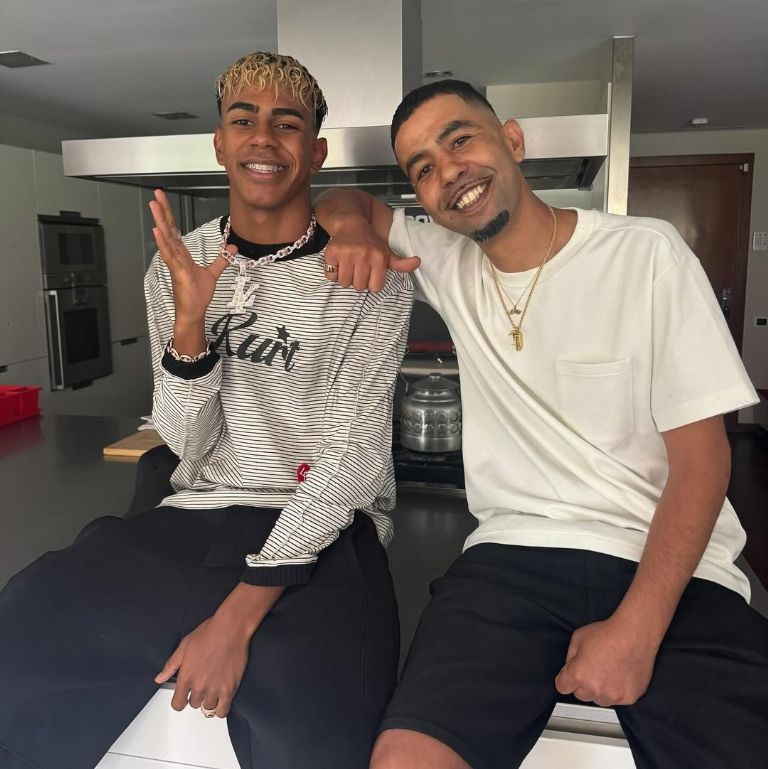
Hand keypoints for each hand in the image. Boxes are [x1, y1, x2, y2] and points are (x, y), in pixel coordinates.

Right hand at [149, 189, 231, 329]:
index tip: (163, 199)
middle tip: (156, 194)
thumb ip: (221, 259)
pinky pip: (169, 256)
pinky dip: (163, 243)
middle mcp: (176, 256)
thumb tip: (231, 248)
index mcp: (182, 254)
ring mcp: (175, 263)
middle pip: (168, 229)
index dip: (169, 214)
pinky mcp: (177, 272)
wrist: (194, 311)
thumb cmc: (197, 295)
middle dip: (162, 211)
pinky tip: (157, 231)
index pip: (175, 229)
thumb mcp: (212, 273)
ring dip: (160, 222)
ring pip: (166, 239)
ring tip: (153, 206)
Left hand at [154, 615, 250, 717]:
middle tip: (202, 685)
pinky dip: (221, 709)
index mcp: (186, 677)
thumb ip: (171, 665)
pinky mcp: (230, 688)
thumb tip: (159, 678)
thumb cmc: (208, 633)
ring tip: (212, 691)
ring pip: (208, 708)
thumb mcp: (184, 646)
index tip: (183, 698)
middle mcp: (199, 686)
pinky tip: (221, 701)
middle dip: (196, 696)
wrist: (230, 628)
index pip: (177, 704)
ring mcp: (214, 689)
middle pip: (194, 704)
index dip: (179, 702)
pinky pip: (223, 710)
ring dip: (209, 701)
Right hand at [323, 222, 419, 292]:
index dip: (371, 283)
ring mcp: (347, 254)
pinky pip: (331, 276)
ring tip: (349, 266)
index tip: (370, 274)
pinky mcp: (332, 254)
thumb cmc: (370, 242)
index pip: (375, 288)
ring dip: (345, 278)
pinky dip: (333, 273)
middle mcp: (363, 255)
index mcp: (378, 257)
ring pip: (345, 283)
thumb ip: (401, 263)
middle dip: (358, 280)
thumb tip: (418, 262)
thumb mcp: (387, 252)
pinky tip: (339, 263)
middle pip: (359, 287)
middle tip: (358, 268)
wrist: (350, 224)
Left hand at [554, 617, 658, 706]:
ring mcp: (613, 695)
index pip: (562, 687)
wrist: (634, 634)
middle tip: (593, 669)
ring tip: (608, 670)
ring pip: (599, 699)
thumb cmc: (607, 633)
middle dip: (583, 684)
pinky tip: (620, 674)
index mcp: (578, 674)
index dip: (565, 679)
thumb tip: (569, 668)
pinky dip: (617, 690)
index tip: (569, 677)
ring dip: (600, 689)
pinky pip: (617, 699)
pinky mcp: (629, 698)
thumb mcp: (577, 638)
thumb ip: (570, 657)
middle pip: (581, 695)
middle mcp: (594, 688)